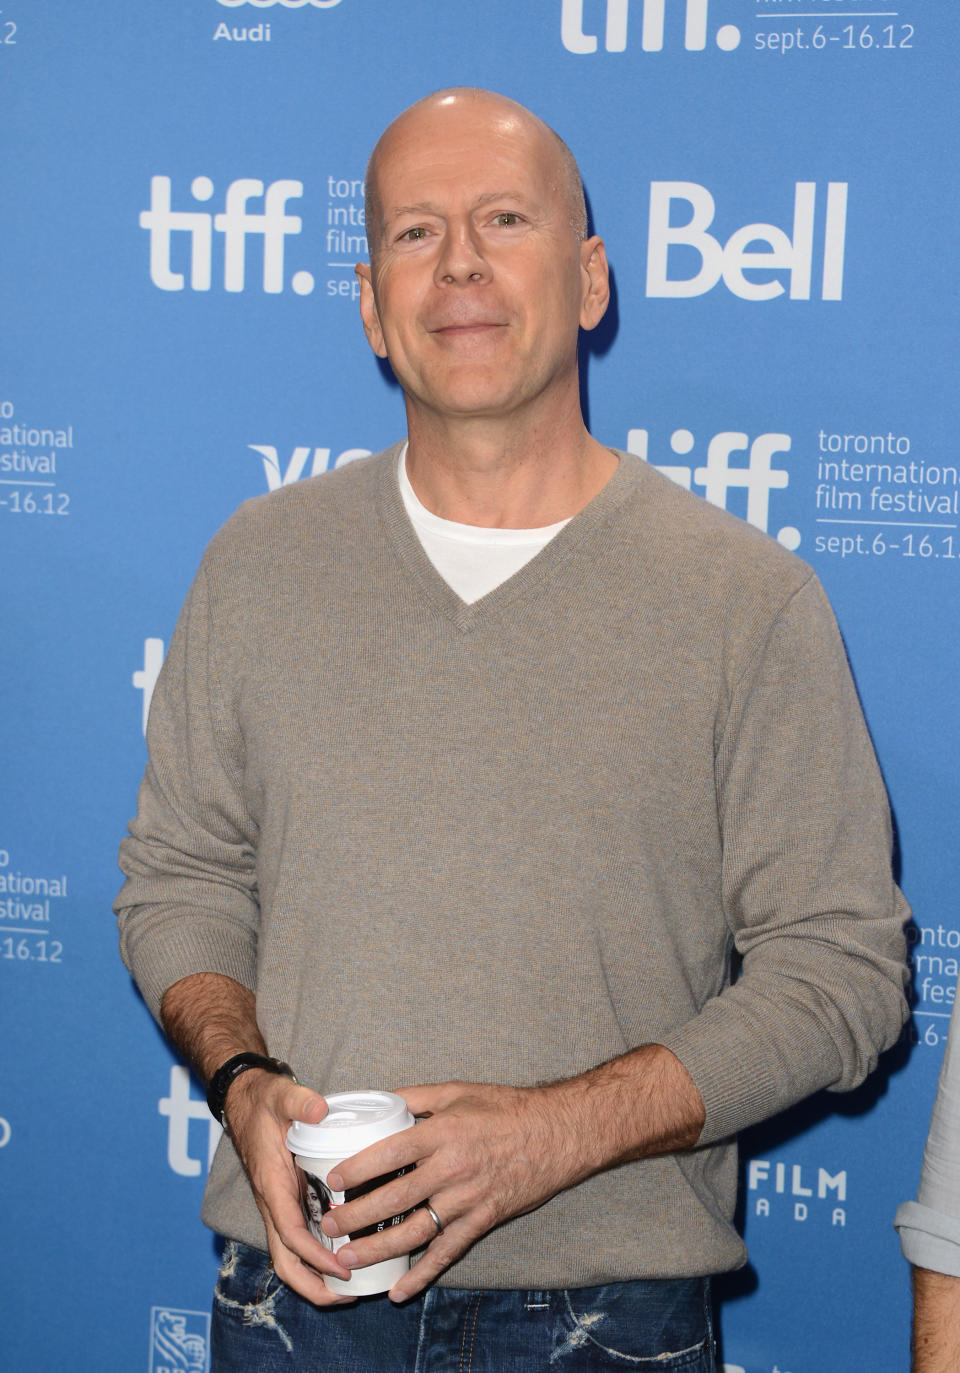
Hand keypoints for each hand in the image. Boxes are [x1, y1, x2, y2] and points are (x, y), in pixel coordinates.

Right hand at [224, 1072, 356, 1304]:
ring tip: (349, 1289)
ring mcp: (278, 1204)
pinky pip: (297, 1238)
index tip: (341, 1269)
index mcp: (271, 1183)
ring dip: (313, 1278)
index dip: (314, 1256)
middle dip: (312, 1286)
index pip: (289, 1232)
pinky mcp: (286, 1200)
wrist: (244, 1098)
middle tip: (348, 1296)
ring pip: (289, 1255)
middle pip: (285, 1260)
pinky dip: (315, 1257)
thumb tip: (319, 1111)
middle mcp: (272, 1202)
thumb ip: (300, 1102)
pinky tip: (343, 1257)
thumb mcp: (281, 1095)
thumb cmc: (264, 1100)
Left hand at [318, 1081, 590, 1301]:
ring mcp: (467, 1199)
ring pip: (414, 1232)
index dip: (357, 1168)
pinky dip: (422, 1275)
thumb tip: (378, 1099)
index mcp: (442, 1132)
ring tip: (348, 1257)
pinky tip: (398, 1290)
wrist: (557, 1133)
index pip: (388, 1153)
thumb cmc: (505, 1108)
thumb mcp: (458, 1091)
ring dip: (377, 1249)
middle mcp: (452, 1169)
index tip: (333, 1180)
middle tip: (328, 1224)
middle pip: (393, 1199)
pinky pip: (447, 1253)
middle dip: (355, 1216)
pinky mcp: (482, 1221)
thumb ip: (416, 1096)